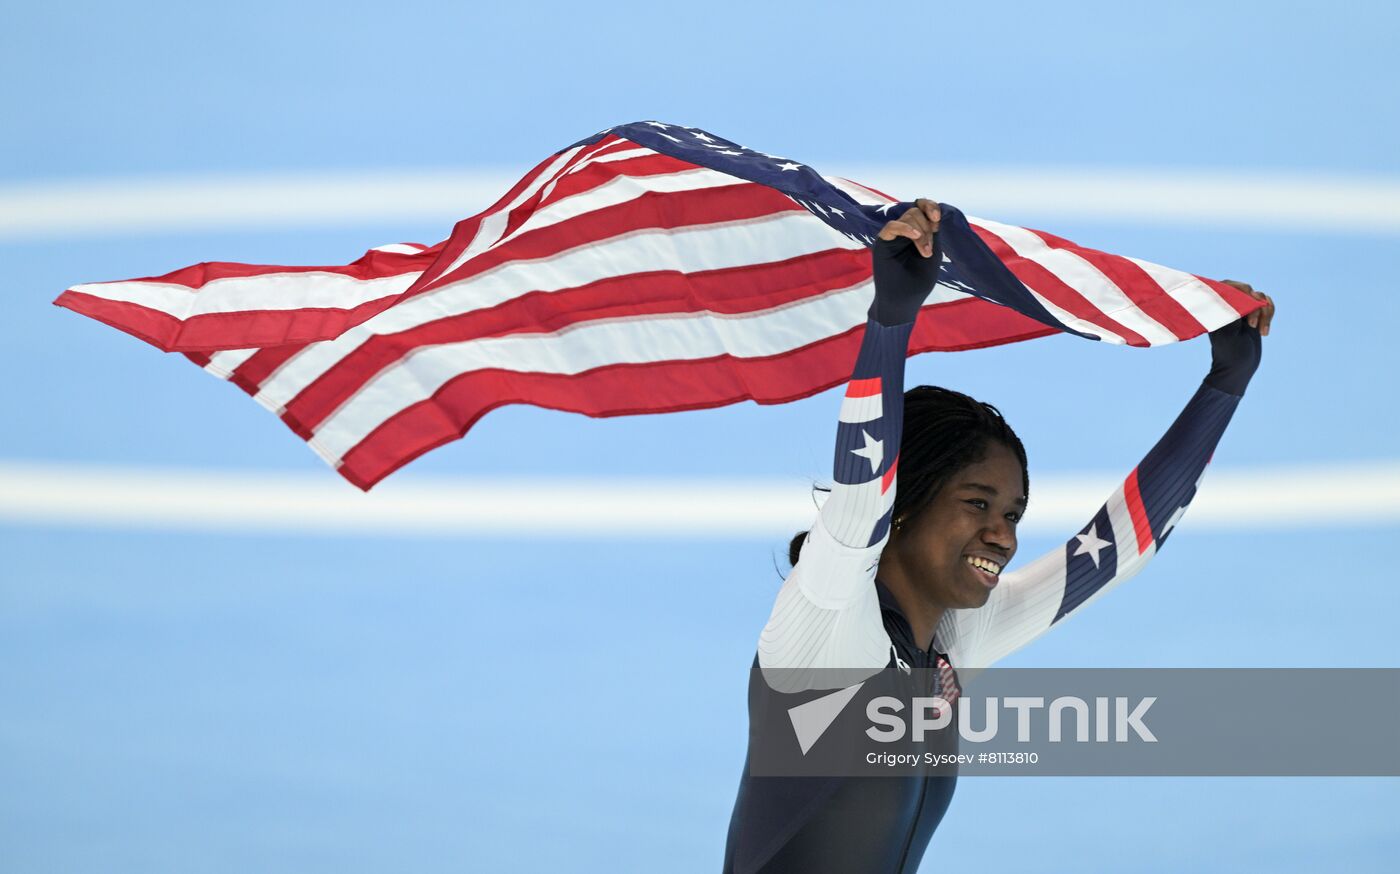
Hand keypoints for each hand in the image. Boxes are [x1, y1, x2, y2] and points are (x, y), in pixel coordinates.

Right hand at [868, 199, 943, 325]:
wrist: (904, 301)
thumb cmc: (919, 281)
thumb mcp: (933, 252)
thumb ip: (932, 232)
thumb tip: (933, 212)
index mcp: (917, 232)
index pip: (922, 208)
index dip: (930, 207)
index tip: (938, 218)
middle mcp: (904, 232)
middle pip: (916, 212)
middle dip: (927, 228)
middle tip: (929, 250)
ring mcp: (892, 236)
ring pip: (908, 217)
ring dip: (921, 233)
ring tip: (925, 253)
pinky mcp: (882, 243)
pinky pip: (892, 226)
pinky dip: (906, 228)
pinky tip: (915, 237)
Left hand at [1205, 280, 1273, 395]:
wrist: (1238, 369)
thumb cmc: (1229, 353)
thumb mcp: (1229, 333)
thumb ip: (1235, 313)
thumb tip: (1243, 295)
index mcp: (1217, 309)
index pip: (1226, 285)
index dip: (1237, 287)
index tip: (1247, 299)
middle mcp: (1229, 307)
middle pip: (1246, 289)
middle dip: (1254, 303)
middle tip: (1252, 324)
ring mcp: (1243, 311)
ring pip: (1259, 297)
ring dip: (1264, 312)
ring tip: (1260, 331)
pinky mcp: (1255, 317)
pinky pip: (1267, 305)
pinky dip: (1269, 316)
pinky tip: (1265, 332)